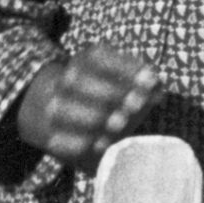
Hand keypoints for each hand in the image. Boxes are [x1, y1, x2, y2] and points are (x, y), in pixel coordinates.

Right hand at [13, 41, 161, 170]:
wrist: (59, 116)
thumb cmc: (106, 100)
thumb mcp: (124, 87)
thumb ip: (142, 86)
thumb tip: (156, 85)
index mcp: (83, 62)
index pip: (97, 56)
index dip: (124, 67)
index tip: (150, 80)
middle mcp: (62, 81)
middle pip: (77, 79)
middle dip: (109, 92)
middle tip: (136, 104)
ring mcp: (50, 108)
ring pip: (62, 108)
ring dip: (93, 117)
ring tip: (120, 125)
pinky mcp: (47, 136)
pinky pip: (57, 139)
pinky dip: (77, 143)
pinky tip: (100, 146)